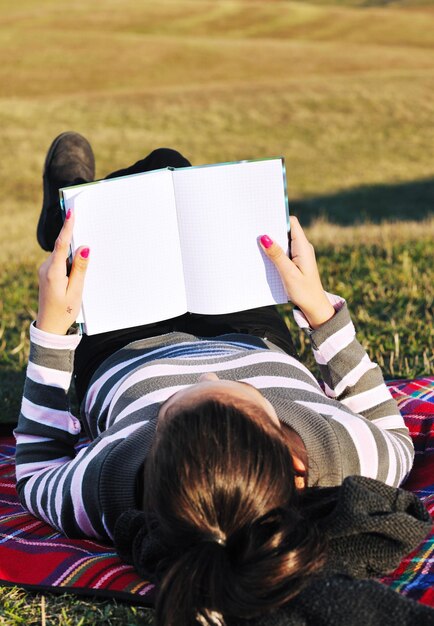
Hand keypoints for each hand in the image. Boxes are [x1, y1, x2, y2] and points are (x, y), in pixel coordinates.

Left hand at [36, 209, 89, 334]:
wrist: (49, 327)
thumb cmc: (64, 311)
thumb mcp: (76, 291)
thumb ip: (80, 268)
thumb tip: (85, 248)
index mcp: (53, 272)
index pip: (61, 244)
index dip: (68, 227)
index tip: (71, 213)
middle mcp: (46, 269)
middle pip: (63, 250)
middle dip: (74, 245)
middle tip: (84, 241)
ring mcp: (45, 271)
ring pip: (62, 257)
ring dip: (73, 259)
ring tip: (79, 276)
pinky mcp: (47, 275)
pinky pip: (59, 263)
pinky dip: (69, 265)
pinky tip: (75, 277)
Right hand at [260, 216, 334, 328]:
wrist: (315, 307)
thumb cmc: (304, 291)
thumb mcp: (288, 273)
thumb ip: (276, 255)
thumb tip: (264, 237)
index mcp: (303, 247)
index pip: (292, 223)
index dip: (279, 217)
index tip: (264, 216)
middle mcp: (302, 247)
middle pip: (286, 230)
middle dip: (271, 229)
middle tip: (255, 229)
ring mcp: (300, 254)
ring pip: (283, 242)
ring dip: (271, 242)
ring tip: (255, 242)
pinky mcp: (296, 262)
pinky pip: (283, 251)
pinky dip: (274, 252)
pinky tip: (264, 256)